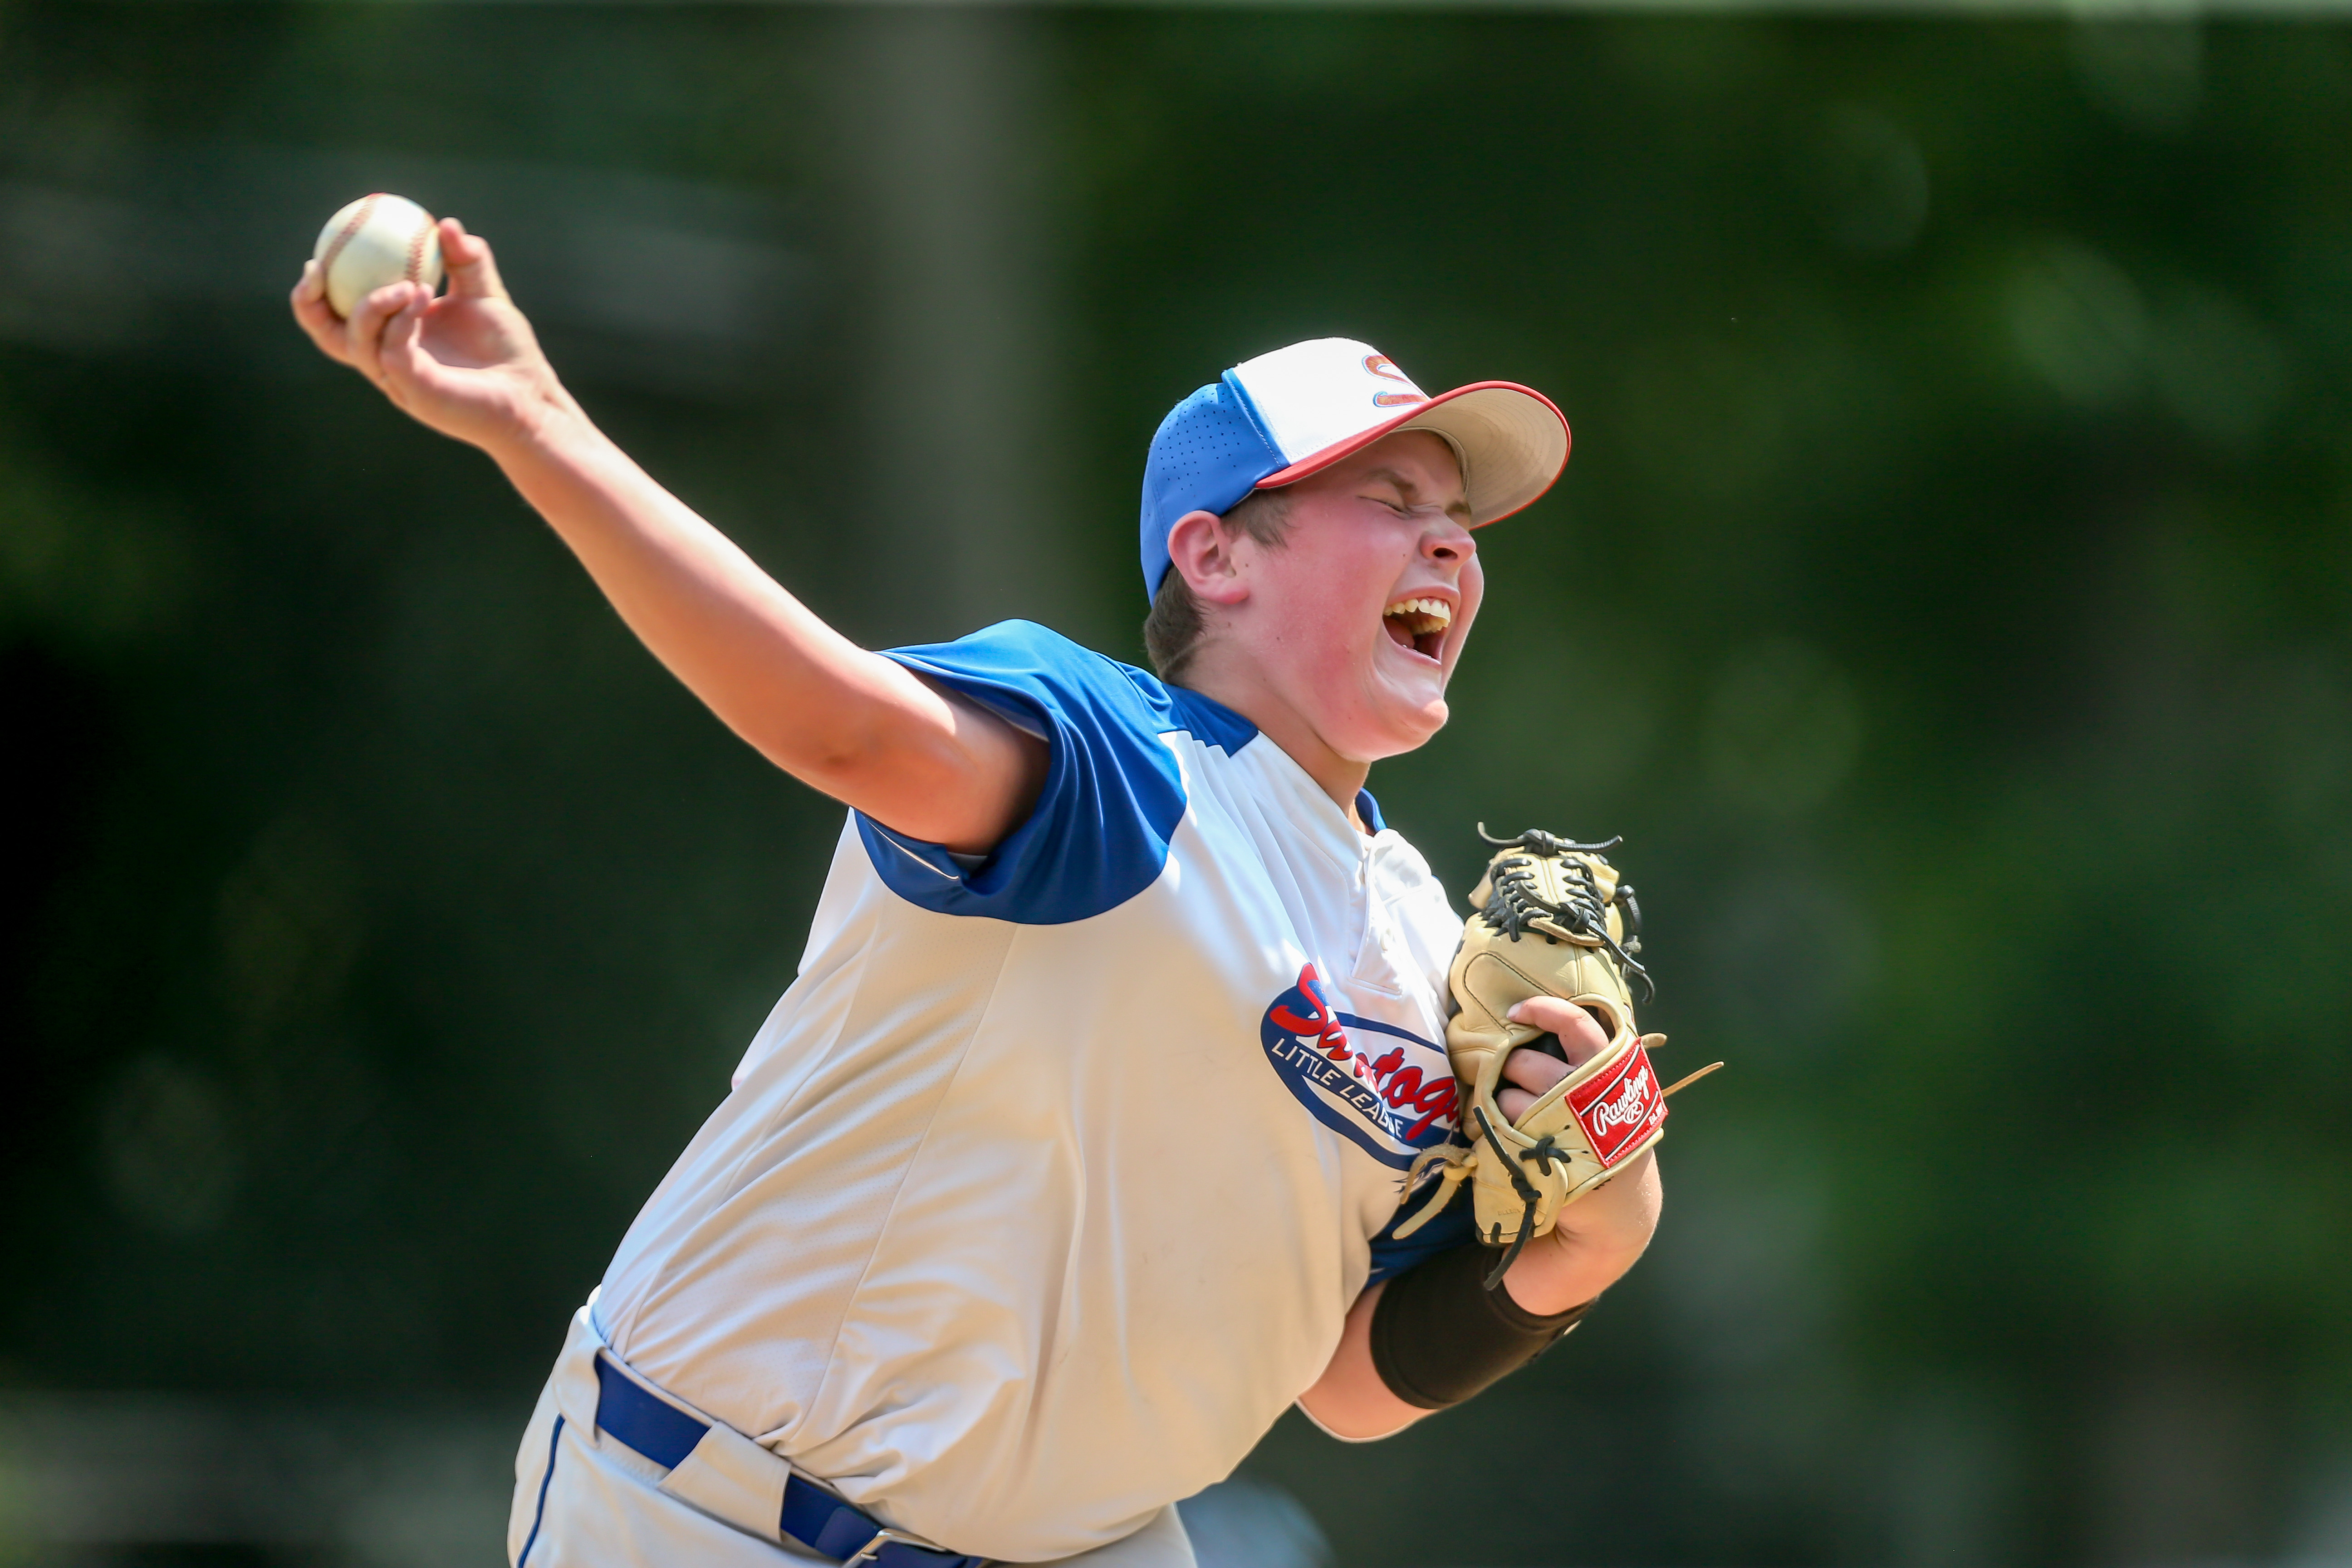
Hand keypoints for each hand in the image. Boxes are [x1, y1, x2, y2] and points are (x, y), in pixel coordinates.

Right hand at [290, 218, 579, 452]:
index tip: (318, 256)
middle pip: (328, 337)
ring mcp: (399, 381)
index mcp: (395, 339)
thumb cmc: (508, 352)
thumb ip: (466, 260)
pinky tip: (423, 295)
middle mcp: (389, 362)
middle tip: (316, 268)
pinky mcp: (417, 393)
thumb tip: (446, 223)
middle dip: (309, 305)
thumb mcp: (486, 295)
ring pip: (356, 343)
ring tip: (410, 283)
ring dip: (371, 305)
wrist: (533, 396)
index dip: (318, 293)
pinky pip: (390, 353)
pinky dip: (400, 321)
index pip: (342, 318)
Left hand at [1494, 995, 1662, 1314]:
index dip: (1545, 1011)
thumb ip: (1584, 1057)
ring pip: (1511, 1099)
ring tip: (1513, 1121)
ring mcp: (1570, 1127)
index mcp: (1612, 1070)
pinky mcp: (1550, 1160)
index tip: (1515, 1011)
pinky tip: (1506, 1144)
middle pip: (1529, 1065)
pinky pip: (1503, 1135)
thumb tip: (1538, 1016)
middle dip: (1511, 1070)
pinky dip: (1497, 1136)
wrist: (1618, 1208)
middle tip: (1511, 1082)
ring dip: (1502, 1108)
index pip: (1578, 1026)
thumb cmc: (1606, 1139)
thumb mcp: (1611, 1092)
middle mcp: (1592, 1094)